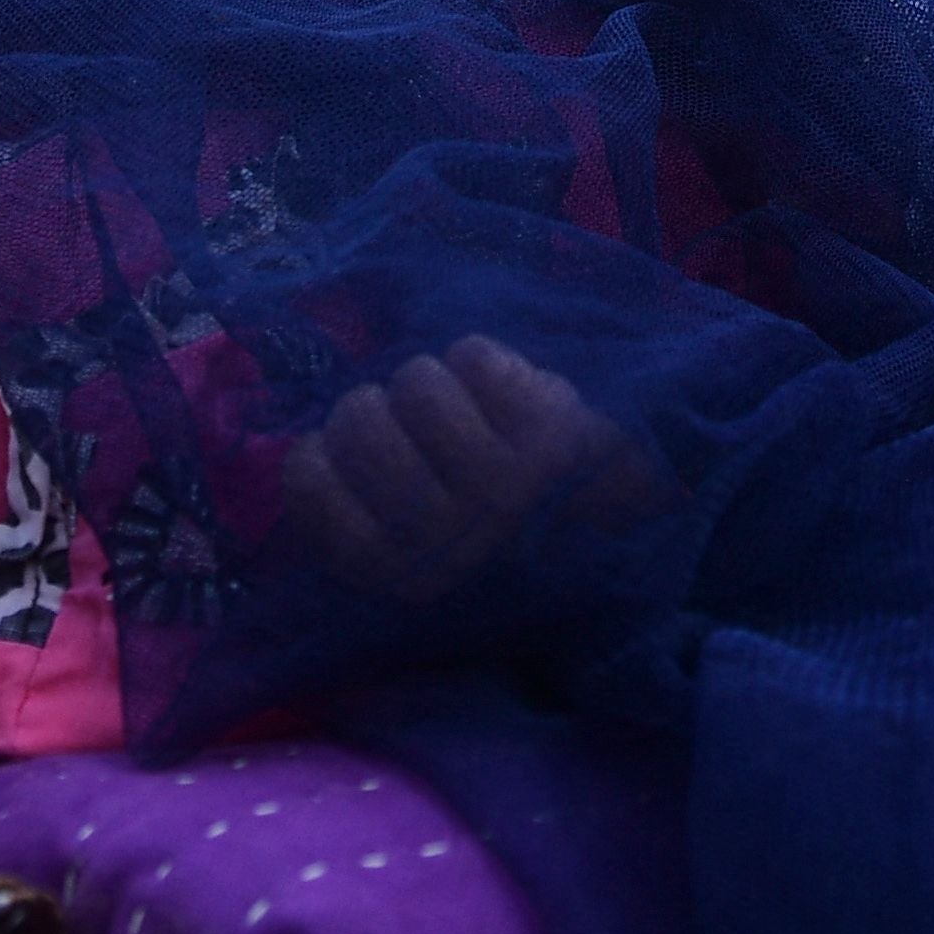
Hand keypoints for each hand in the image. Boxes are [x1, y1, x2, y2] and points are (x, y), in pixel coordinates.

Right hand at [280, 337, 668, 605]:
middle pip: (359, 414)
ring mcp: (499, 486)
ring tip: (471, 416)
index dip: (324, 448)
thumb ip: (355, 519)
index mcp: (395, 576)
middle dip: (385, 407)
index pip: (307, 476)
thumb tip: (306, 449)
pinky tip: (511, 398)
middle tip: (423, 431)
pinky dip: (486, 364)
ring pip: (418, 379)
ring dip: (441, 385)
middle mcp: (440, 537)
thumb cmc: (504, 554)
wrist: (627, 549)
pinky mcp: (550, 437)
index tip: (357, 456)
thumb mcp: (415, 565)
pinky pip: (474, 356)